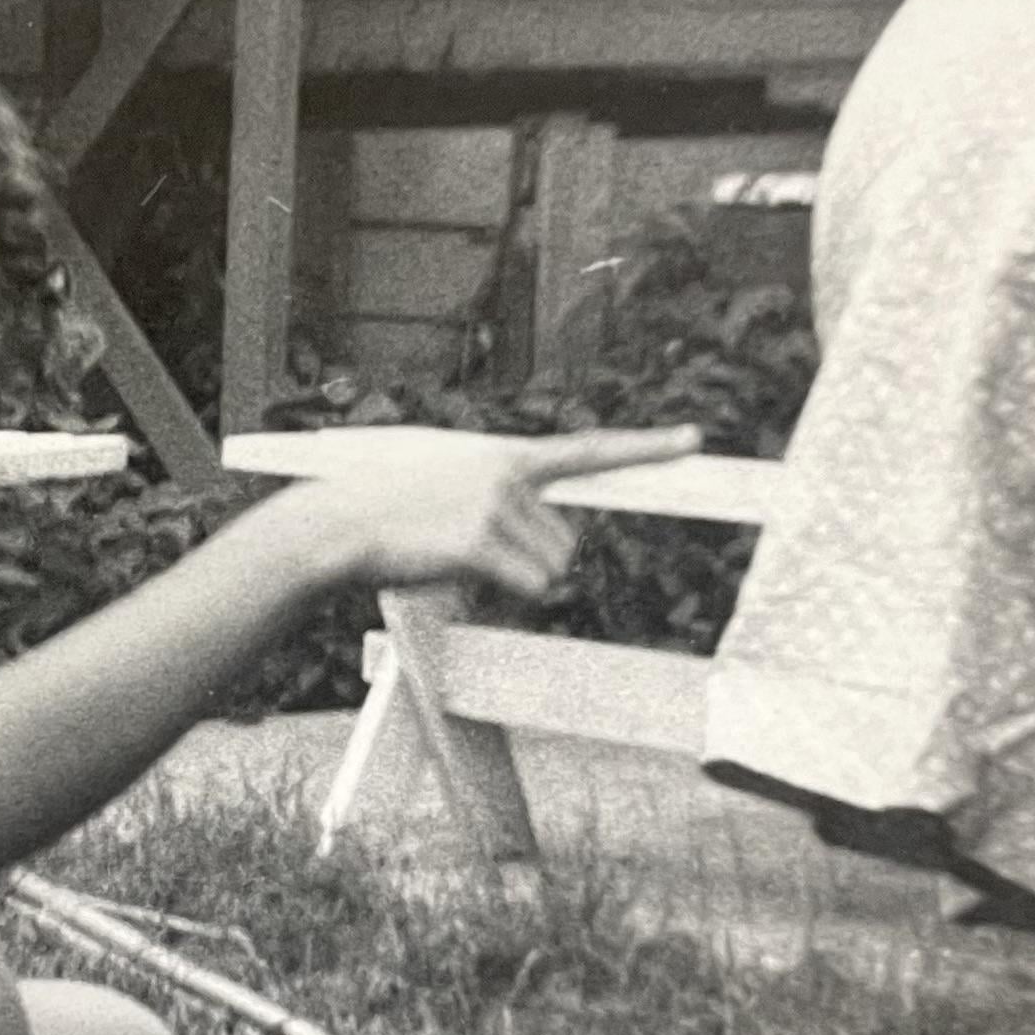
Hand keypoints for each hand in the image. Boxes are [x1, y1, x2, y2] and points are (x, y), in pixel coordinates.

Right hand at [337, 425, 704, 604]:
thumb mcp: (451, 477)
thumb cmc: (391, 506)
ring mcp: (494, 506)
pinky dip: (505, 593)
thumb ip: (502, 490)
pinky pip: (529, 586)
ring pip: (552, 569)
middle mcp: (508, 475)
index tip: (694, 441)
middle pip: (568, 543)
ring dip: (517, 578)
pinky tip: (459, 573)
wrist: (340, 521)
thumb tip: (539, 534)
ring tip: (460, 556)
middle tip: (476, 549)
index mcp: (506, 455)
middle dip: (533, 560)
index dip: (646, 448)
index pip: (589, 450)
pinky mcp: (479, 541)